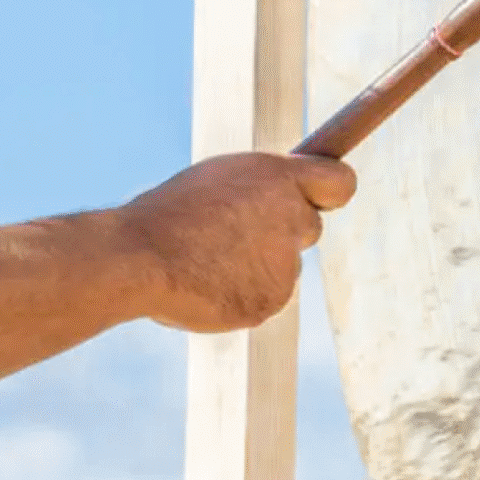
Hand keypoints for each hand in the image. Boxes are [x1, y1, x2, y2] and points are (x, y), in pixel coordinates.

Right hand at [122, 153, 356, 332]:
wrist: (138, 259)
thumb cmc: (167, 216)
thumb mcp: (217, 183)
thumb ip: (259, 193)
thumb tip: (281, 202)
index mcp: (276, 178)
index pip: (340, 182)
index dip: (330, 191)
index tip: (320, 199)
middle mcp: (291, 218)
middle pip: (309, 227)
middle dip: (282, 232)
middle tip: (236, 234)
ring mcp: (285, 264)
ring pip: (283, 266)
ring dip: (255, 266)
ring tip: (206, 260)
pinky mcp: (273, 301)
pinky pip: (265, 297)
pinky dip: (242, 295)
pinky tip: (207, 286)